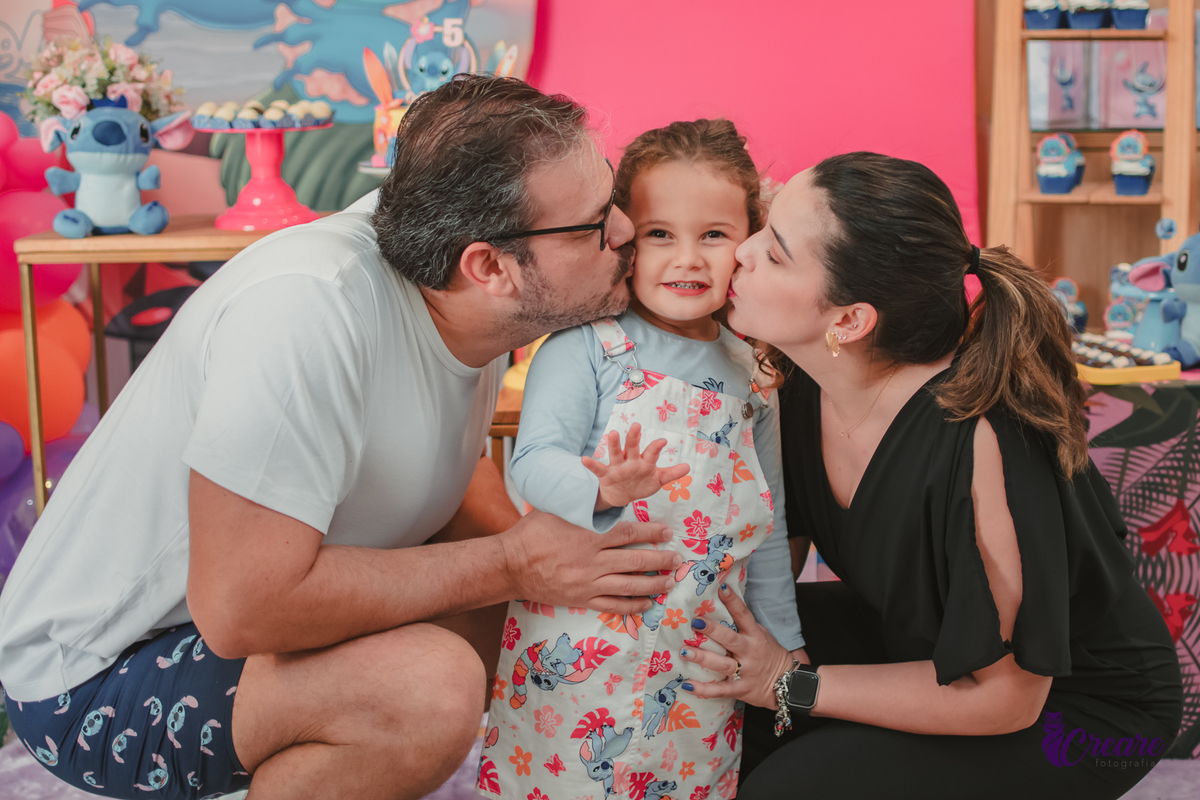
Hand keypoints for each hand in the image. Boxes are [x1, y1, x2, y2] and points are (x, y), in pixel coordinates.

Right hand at [499, 510, 681, 614]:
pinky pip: (612, 606)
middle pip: (635, 560)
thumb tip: (604, 491)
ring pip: (629, 585)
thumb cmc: (532, 532)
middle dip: (660, 559)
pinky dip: (632, 606)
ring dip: (653, 583)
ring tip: (669, 581)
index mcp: (589, 536)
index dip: (651, 532)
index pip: (628, 532)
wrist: (511, 565)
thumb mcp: (558, 509)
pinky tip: (646, 604)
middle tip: (677, 559)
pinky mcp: (581, 599)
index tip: (666, 531)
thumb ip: (583, 505)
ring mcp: (588, 583)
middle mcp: (592, 561)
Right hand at [581, 423, 689, 511]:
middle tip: (636, 425)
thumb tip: (688, 468)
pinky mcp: (606, 475)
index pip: (651, 452)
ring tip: (612, 434)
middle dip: (634, 437)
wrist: (622, 495)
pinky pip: (598, 469)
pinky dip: (591, 464)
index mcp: (644, 462)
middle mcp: (630, 461)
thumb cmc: (641, 483)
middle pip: (633, 447)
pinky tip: (584, 459)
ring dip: (614, 445)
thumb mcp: (657, 480)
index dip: (656, 447)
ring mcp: (617, 467)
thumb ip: (671, 474)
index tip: (662, 441)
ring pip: (615, 454)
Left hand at [678, 582, 798, 709]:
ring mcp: (745, 672)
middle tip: (695, 622)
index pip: (744, 615)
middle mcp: (749, 652)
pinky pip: (720, 690)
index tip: (721, 588)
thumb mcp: (761, 635)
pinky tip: (688, 685)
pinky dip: (704, 689)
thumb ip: (744, 624)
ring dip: (703, 658)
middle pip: (730, 639)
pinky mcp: (740, 689)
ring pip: (722, 664)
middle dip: (712, 631)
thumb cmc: (769, 654)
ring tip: (685, 651)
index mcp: (755, 635)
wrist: (787, 683)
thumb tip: (721, 604)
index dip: (733, 601)